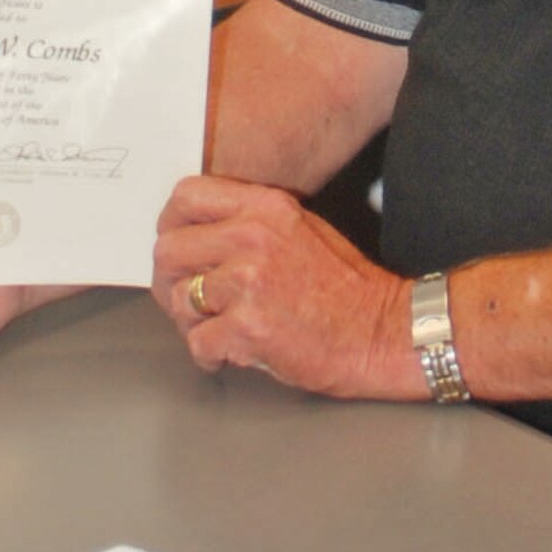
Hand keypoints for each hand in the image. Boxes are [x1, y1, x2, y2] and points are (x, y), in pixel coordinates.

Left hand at [152, 176, 421, 399]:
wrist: (384, 331)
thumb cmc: (346, 287)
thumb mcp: (299, 227)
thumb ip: (247, 223)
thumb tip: (195, 236)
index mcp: (264, 208)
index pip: (186, 196)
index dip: (170, 225)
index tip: (177, 247)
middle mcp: (252, 238)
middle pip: (167, 250)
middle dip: (170, 282)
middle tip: (188, 300)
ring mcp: (249, 282)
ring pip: (179, 300)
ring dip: (191, 322)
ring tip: (217, 328)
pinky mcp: (249, 328)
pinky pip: (198, 342)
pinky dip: (211, 355)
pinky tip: (232, 353)